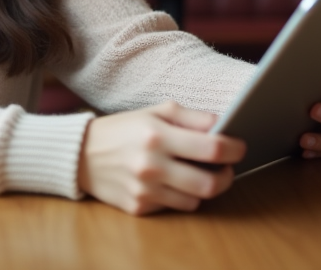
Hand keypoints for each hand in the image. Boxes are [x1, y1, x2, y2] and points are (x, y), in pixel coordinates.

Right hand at [78, 101, 245, 215]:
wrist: (81, 155)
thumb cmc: (123, 129)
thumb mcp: (155, 112)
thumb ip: (191, 117)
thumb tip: (223, 124)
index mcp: (157, 136)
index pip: (212, 148)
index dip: (234, 149)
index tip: (240, 147)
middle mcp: (151, 166)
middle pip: (210, 184)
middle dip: (227, 177)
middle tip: (227, 168)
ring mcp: (144, 191)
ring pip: (195, 200)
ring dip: (203, 188)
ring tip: (198, 173)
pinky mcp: (138, 208)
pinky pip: (173, 207)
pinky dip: (178, 196)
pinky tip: (171, 182)